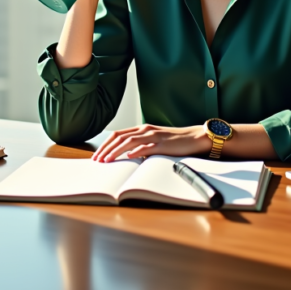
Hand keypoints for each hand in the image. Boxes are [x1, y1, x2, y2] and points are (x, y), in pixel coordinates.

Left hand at [91, 124, 211, 161]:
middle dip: (106, 149)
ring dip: (116, 151)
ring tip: (107, 160)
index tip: (97, 156)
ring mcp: (153, 136)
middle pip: (119, 137)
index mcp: (142, 129)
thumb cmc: (174, 142)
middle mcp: (145, 130)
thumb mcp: (154, 142)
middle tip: (97, 160)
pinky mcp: (162, 144)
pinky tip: (129, 157)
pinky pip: (147, 147)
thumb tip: (126, 157)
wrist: (194, 137)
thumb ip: (141, 146)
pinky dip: (136, 151)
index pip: (117, 134)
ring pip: (129, 141)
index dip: (105, 145)